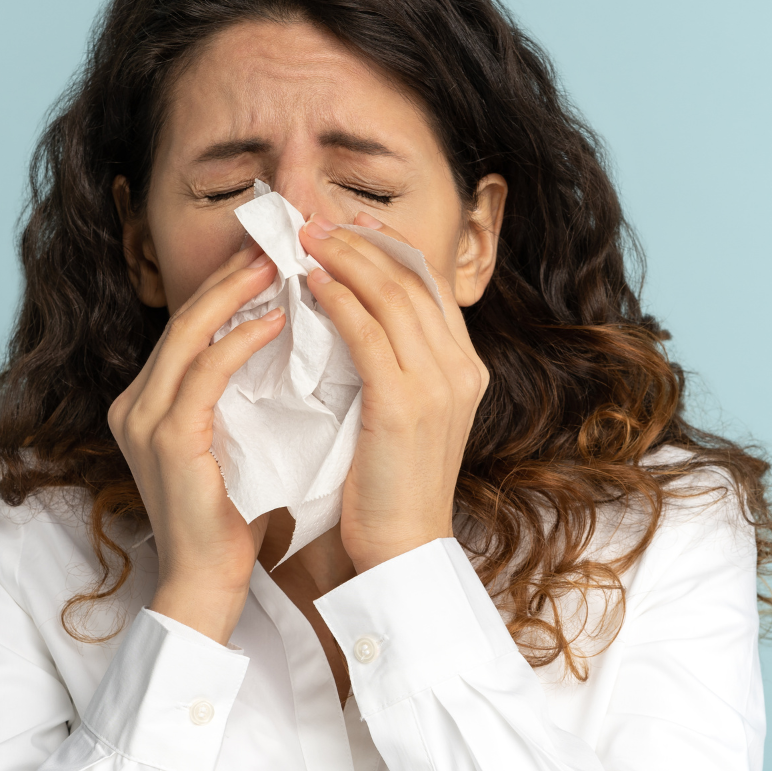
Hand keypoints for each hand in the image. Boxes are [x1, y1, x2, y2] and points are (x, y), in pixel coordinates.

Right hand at [107, 244, 285, 643]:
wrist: (205, 586)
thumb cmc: (231, 521)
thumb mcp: (233, 442)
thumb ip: (239, 397)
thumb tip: (282, 343)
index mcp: (146, 403)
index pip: (189, 328)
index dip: (227, 286)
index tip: (270, 254)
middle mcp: (134, 404)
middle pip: (184, 319)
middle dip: (232, 275)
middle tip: (278, 240)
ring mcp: (143, 420)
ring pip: (190, 335)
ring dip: (238, 294)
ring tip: (281, 263)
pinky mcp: (166, 440)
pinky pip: (205, 374)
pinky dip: (241, 341)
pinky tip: (277, 319)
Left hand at [298, 214, 489, 571]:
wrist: (401, 550)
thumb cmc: (389, 488)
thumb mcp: (403, 416)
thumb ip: (392, 365)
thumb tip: (352, 316)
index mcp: (465, 368)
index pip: (429, 285)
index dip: (388, 246)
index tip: (350, 221)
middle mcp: (461, 369)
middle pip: (413, 278)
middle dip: (361, 240)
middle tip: (315, 219)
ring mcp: (439, 385)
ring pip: (392, 296)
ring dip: (345, 259)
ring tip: (306, 240)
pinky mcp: (405, 404)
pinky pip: (369, 334)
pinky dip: (340, 301)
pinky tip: (312, 285)